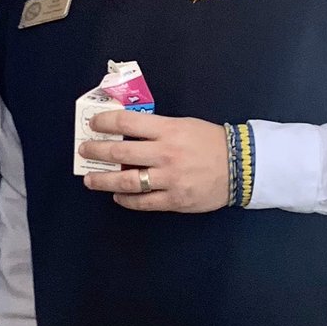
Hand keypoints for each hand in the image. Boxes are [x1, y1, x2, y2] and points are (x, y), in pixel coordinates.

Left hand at [80, 110, 229, 212]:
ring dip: (103, 181)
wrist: (242, 165)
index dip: (104, 123)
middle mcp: (165, 154)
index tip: (93, 124)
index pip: (126, 123)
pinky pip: (143, 202)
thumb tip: (126, 132)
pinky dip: (126, 200)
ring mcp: (169, 179)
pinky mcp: (175, 200)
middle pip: (120, 153)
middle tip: (84, 151)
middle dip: (96, 152)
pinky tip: (117, 196)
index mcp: (168, 130)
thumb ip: (156, 129)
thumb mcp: (183, 124)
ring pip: (126, 181)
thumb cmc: (210, 141)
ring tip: (90, 180)